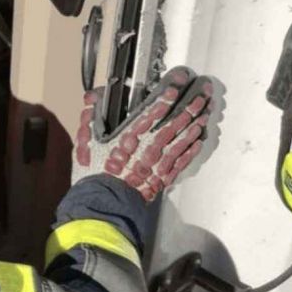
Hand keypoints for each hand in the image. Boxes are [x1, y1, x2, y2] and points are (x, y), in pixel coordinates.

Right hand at [75, 66, 217, 200]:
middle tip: (202, 95)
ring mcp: (159, 162)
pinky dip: (192, 149)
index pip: (152, 112)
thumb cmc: (95, 175)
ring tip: (205, 113)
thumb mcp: (86, 145)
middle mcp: (149, 146)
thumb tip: (90, 100)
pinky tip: (199, 140)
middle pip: (174, 123)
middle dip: (190, 107)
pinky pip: (182, 160)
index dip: (166, 98)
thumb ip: (89, 120)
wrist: (105, 203)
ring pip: (182, 139)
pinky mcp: (163, 176)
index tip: (175, 88)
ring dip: (195, 125)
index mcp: (131, 136)